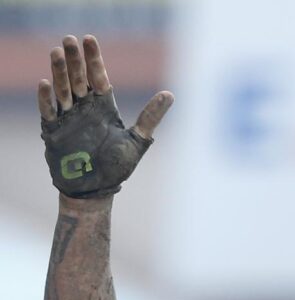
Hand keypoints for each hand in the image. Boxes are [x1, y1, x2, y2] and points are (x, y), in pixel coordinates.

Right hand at [38, 35, 173, 198]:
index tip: (89, 39)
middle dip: (74, 60)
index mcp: (104, 107)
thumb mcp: (138, 140)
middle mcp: (85, 108)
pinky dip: (47, 99)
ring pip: (63, 90)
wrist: (96, 189)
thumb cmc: (118, 167)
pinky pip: (48, 111)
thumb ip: (151, 117)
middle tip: (70, 39)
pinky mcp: (54, 131)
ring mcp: (68, 118)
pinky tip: (46, 83)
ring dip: (59, 72)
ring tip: (57, 52)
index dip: (94, 59)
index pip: (98, 77)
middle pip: (78, 78)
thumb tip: (170, 94)